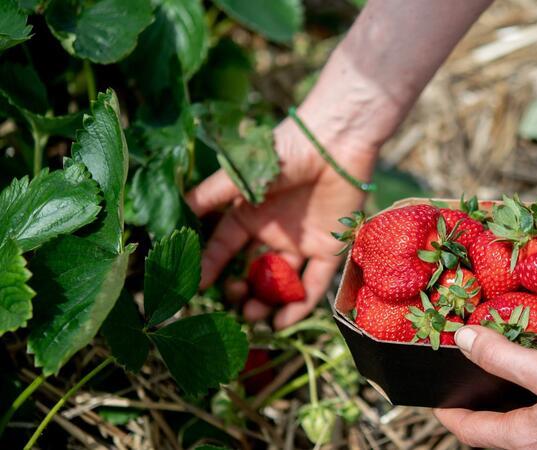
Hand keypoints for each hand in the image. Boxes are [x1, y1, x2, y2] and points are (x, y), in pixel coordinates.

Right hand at [185, 112, 376, 328]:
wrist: (334, 142)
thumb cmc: (285, 152)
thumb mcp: (241, 175)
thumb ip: (210, 197)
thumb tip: (174, 210)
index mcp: (250, 214)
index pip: (224, 246)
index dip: (210, 265)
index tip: (196, 286)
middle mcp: (273, 231)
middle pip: (253, 269)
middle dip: (241, 290)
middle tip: (233, 302)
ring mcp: (302, 242)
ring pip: (281, 281)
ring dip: (266, 302)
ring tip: (253, 316)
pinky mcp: (330, 248)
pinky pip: (314, 283)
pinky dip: (299, 305)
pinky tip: (282, 322)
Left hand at [434, 326, 536, 449]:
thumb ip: (505, 356)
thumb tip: (462, 340)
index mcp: (529, 438)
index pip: (472, 432)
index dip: (448, 414)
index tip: (434, 399)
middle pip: (498, 432)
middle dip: (477, 409)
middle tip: (465, 379)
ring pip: (525, 425)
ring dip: (507, 403)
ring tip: (500, 372)